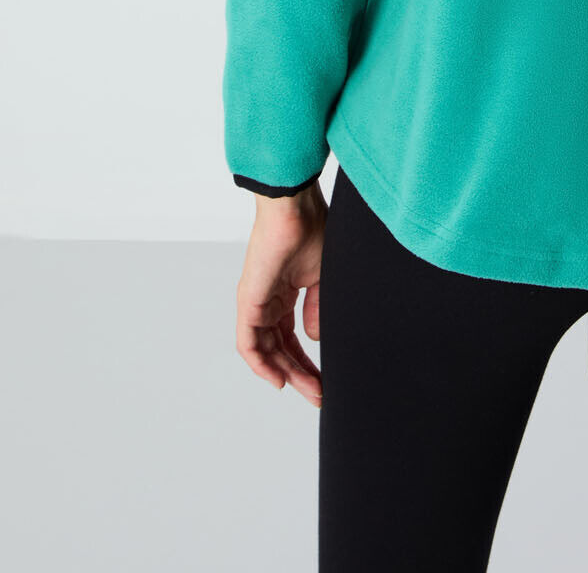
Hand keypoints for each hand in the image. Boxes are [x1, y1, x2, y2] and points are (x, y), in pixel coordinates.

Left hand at [234, 182, 326, 407]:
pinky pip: (248, 344)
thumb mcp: (321, 278)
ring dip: (286, 373)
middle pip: (279, 349)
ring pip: (265, 351)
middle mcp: (267, 301)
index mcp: (284, 293)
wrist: (296, 208)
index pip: (291, 337)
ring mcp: (256, 302)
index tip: (325, 380)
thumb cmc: (312, 229)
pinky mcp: (248, 302)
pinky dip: (261, 365)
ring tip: (309, 390)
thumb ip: (317, 309)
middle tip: (319, 394)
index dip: (307, 361)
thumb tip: (314, 339)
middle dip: (300, 374)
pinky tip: (279, 380)